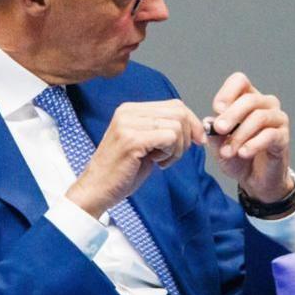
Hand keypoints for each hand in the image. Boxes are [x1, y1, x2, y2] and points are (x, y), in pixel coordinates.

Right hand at [66, 100, 204, 217]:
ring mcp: (129, 124)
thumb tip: (196, 127)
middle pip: (179, 112)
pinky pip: (169, 138)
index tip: (198, 140)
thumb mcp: (145, 143)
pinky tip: (157, 163)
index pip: (175, 105)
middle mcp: (128, 112)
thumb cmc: (122, 171)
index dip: (192, 122)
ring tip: (161, 160)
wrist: (96, 190)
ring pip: (177, 126)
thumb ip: (163, 129)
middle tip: (173, 155)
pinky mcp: (132, 139)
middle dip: (187, 136)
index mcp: (131, 109)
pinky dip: (171, 153)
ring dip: (177, 148)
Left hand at [207, 72, 293, 203]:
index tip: (217, 109)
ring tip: (228, 151)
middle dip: (231, 115)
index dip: (227, 93)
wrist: (254, 179)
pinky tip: (243, 153)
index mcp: (248, 98)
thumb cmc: (237, 156)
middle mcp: (266, 104)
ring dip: (240, 134)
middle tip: (219, 129)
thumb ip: (214, 132)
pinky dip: (253, 144)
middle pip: (250, 99)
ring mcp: (277, 120)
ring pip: (259, 117)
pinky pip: (270, 135)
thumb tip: (209, 121)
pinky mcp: (283, 137)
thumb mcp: (219, 144)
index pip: (240, 81)